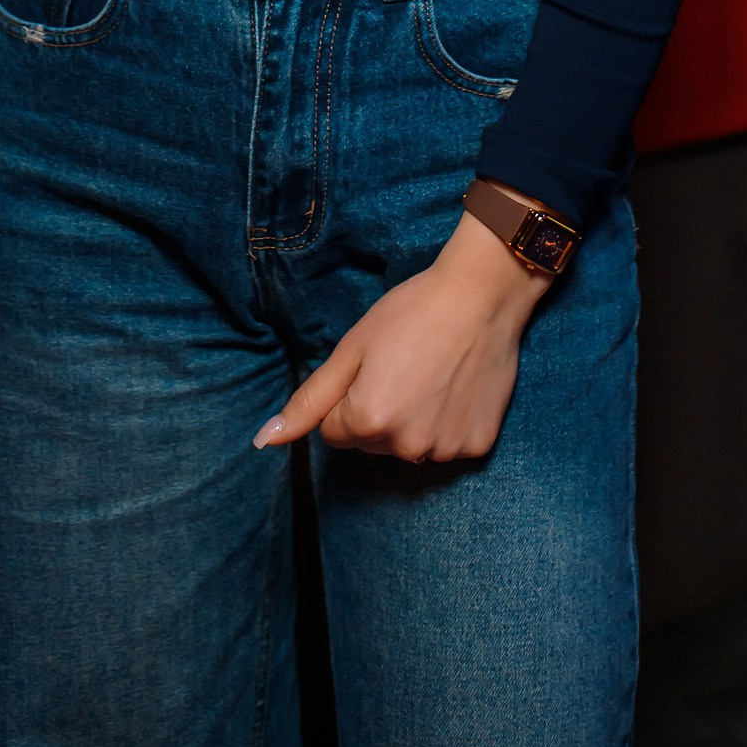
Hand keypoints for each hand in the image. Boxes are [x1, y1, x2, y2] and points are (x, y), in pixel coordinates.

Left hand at [253, 210, 550, 463]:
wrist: (482, 296)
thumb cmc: (411, 312)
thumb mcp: (351, 349)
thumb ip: (308, 401)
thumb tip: (264, 441)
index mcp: (368, 421)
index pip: (334, 432)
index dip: (348, 397)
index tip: (374, 366)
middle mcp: (406, 447)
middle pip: (372, 442)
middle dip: (378, 412)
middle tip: (404, 366)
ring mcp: (446, 451)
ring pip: (409, 446)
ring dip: (414, 420)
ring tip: (433, 374)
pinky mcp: (477, 446)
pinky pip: (447, 445)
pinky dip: (448, 422)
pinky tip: (457, 387)